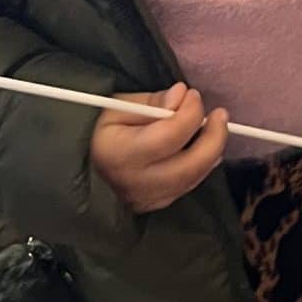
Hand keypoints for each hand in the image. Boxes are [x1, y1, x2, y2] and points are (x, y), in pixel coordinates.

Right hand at [90, 83, 229, 212]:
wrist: (81, 166)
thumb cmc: (96, 131)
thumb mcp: (116, 107)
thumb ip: (152, 103)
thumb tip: (181, 95)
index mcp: (119, 154)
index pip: (169, 137)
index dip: (189, 113)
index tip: (192, 94)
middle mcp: (135, 183)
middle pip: (189, 165)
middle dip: (214, 138)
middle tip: (220, 114)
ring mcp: (146, 200)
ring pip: (193, 179)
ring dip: (211, 152)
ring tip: (215, 127)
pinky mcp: (154, 206)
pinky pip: (186, 187)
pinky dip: (200, 167)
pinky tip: (204, 149)